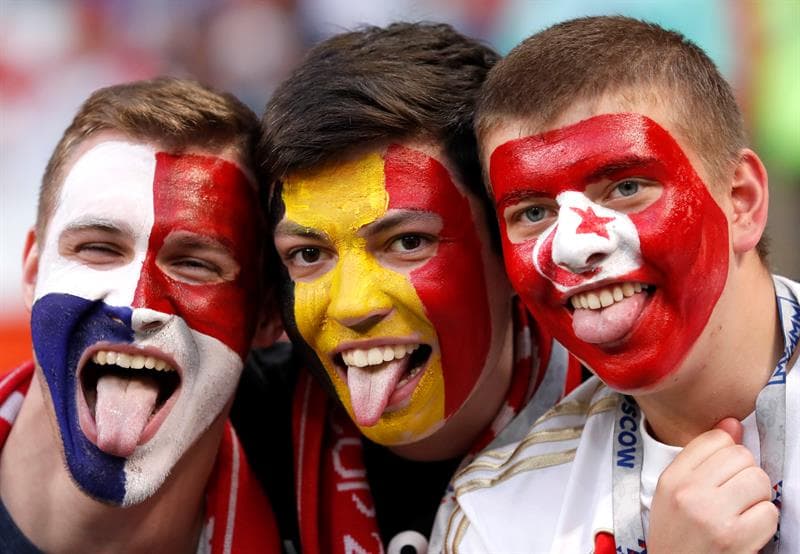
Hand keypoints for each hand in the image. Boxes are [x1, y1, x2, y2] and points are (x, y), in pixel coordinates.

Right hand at [646, 418, 777, 553]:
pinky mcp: (736, 537)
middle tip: (733, 495)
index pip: (714, 439)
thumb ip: (701, 457)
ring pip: (759, 480)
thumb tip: (732, 424)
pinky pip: (769, 512)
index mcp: (673, 479)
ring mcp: (714, 514)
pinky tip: (746, 529)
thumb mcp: (673, 494)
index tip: (724, 470)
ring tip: (740, 512)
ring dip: (757, 497)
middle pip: (741, 456)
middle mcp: (690, 492)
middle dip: (745, 474)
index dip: (727, 452)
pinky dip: (763, 521)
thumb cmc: (676, 536)